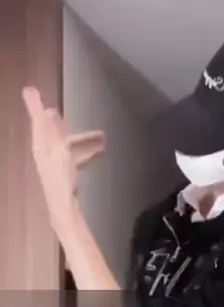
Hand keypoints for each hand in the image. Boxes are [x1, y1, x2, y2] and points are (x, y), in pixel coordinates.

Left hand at [22, 87, 104, 217]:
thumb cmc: (61, 178)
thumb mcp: (56, 147)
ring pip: (69, 147)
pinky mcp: (64, 177)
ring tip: (103, 140)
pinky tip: (97, 156)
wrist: (65, 210)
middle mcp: (46, 154)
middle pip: (57, 136)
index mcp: (41, 146)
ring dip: (84, 142)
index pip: (39, 123)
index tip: (38, 96)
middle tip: (90, 123)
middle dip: (73, 129)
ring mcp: (55, 166)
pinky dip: (85, 154)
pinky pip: (74, 159)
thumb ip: (46, 123)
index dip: (39, 110)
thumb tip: (38, 99)